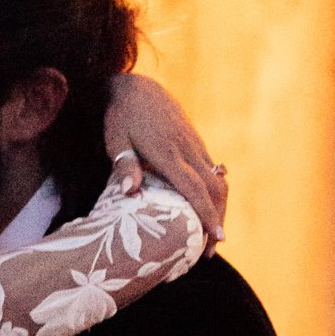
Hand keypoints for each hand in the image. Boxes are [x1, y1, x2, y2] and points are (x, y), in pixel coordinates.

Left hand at [104, 71, 226, 239]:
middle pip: (214, 188)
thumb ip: (124, 165)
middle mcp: (187, 149)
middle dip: (217, 219)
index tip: (215, 239)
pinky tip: (207, 208)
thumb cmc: (120, 116)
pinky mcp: (196, 141)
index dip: (207, 215)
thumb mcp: (116, 139)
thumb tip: (129, 192)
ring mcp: (194, 144)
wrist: (137, 86)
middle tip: (210, 249)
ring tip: (211, 234)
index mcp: (167, 153)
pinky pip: (212, 170)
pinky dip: (214, 192)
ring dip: (219, 207)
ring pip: (218, 180)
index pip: (194, 189)